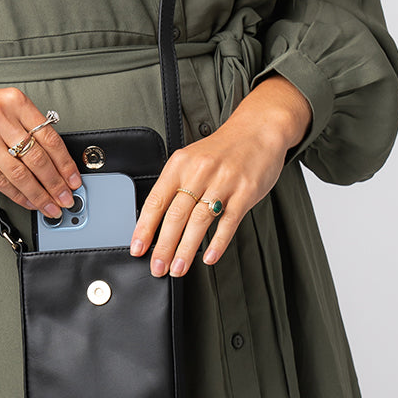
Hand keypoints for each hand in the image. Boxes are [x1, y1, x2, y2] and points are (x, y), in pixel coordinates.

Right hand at [0, 88, 82, 218]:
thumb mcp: (4, 108)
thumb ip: (27, 126)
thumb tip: (57, 161)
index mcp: (14, 101)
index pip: (49, 136)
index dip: (65, 162)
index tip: (73, 179)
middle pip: (37, 157)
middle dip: (56, 183)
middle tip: (66, 197)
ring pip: (20, 173)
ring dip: (40, 194)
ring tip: (51, 205)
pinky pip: (2, 181)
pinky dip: (19, 195)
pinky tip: (29, 202)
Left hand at [129, 74, 311, 276]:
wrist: (259, 129)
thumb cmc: (224, 149)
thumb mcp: (192, 158)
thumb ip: (177, 185)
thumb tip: (157, 221)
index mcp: (180, 164)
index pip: (156, 200)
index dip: (145, 228)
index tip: (138, 248)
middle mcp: (200, 172)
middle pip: (176, 215)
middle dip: (164, 246)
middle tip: (157, 267)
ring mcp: (223, 182)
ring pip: (199, 221)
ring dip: (186, 249)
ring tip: (178, 268)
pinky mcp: (245, 192)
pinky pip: (228, 222)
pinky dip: (217, 243)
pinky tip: (209, 257)